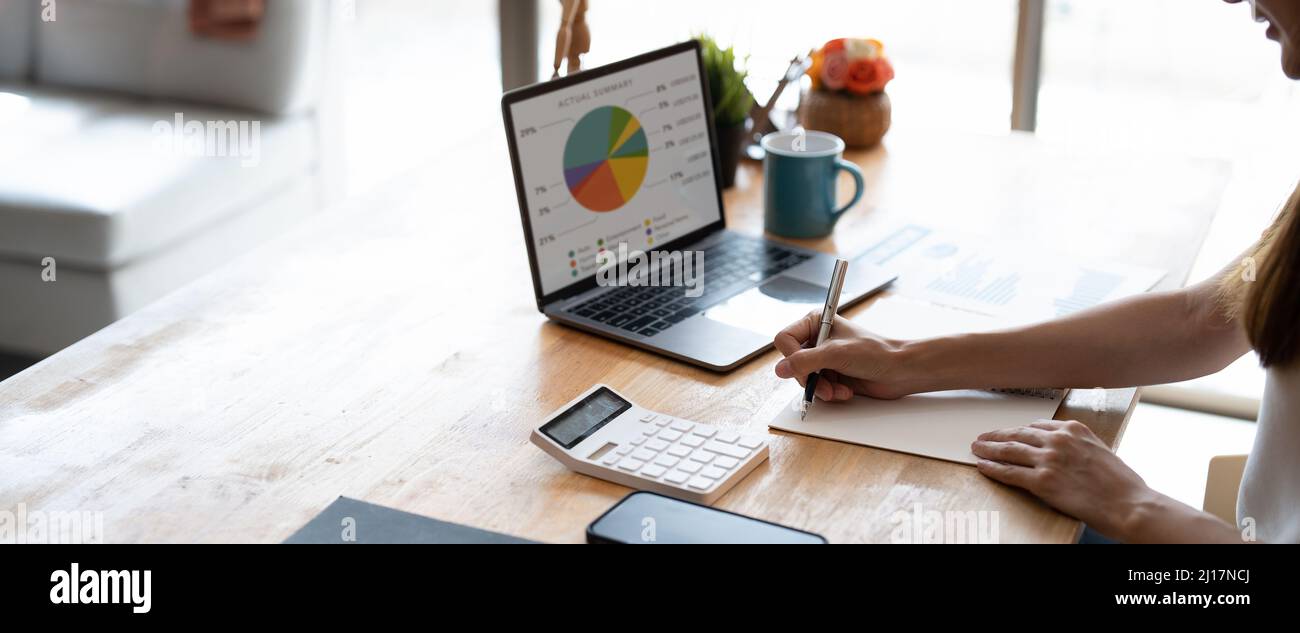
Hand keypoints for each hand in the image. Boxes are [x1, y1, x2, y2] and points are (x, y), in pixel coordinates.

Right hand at [772, 310, 919, 400]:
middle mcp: (817, 339)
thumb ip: (805, 361)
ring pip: (804, 379)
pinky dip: (829, 393)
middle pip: (792, 363)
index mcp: (816, 322)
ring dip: (821, 388)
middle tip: (825, 383)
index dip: (791, 356)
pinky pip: (816, 389)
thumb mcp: (836, 354)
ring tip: (838, 389)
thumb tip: (780, 369)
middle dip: (810, 377)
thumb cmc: (876, 352)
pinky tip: (844, 391)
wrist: (899, 371)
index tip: (803, 368)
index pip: (785, 339)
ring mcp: (823, 359)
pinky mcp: (831, 375)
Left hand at [972, 419, 1157, 539]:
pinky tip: (982, 466)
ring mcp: (1049, 459)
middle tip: (982, 438)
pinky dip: (992, 469)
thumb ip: (1076, 445)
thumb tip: (1059, 448)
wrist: (1129, 504)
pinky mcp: (1042, 481)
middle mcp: (1059, 440)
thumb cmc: (1121, 484)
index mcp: (1074, 429)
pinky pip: (1009, 472)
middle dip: (996, 436)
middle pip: (1017, 434)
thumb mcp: (1100, 450)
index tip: (1007, 432)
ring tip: (976, 449)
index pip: (1035, 426)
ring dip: (988, 450)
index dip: (1017, 430)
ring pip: (1009, 450)